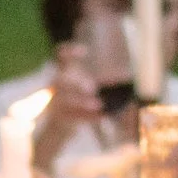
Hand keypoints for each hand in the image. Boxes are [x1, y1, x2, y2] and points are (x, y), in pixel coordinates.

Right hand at [33, 47, 104, 169]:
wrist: (58, 126)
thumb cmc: (77, 102)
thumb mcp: (85, 90)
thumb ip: (99, 85)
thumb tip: (123, 84)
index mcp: (65, 73)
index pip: (62, 57)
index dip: (69, 52)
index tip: (85, 51)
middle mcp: (56, 86)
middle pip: (61, 81)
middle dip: (77, 84)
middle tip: (92, 88)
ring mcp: (55, 103)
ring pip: (65, 101)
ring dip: (82, 102)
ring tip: (99, 105)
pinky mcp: (59, 118)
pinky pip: (72, 117)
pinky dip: (88, 117)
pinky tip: (102, 117)